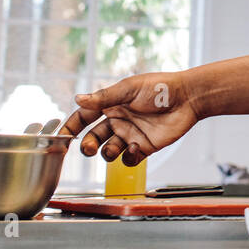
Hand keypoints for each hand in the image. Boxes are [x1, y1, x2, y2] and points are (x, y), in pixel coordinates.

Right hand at [61, 71, 199, 164]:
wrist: (188, 97)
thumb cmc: (160, 87)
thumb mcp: (129, 89)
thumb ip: (104, 97)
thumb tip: (78, 99)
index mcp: (111, 105)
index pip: (84, 118)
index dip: (71, 127)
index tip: (61, 138)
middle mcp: (118, 121)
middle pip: (93, 138)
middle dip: (87, 145)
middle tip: (88, 147)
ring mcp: (130, 135)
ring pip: (108, 152)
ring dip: (106, 152)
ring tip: (115, 146)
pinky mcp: (144, 147)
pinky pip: (129, 160)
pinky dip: (128, 158)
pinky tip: (136, 147)